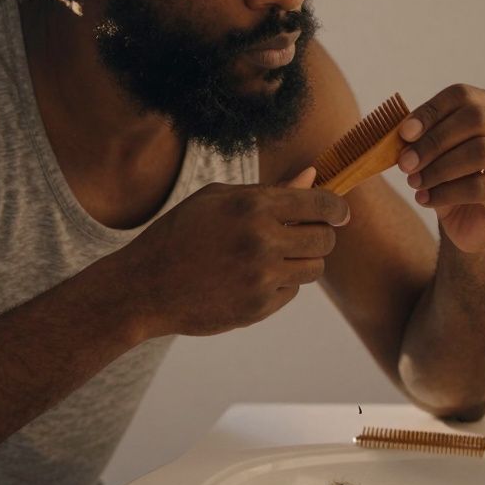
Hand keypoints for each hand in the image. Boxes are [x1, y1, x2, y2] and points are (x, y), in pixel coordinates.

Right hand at [118, 167, 349, 337]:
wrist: (144, 287)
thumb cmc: (178, 235)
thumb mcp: (217, 200)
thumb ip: (269, 190)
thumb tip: (313, 177)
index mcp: (252, 206)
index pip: (321, 204)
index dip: (337, 208)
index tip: (341, 213)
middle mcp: (261, 241)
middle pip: (325, 239)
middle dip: (320, 235)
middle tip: (302, 235)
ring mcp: (261, 277)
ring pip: (313, 269)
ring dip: (301, 261)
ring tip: (270, 256)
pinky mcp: (258, 308)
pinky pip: (290, 292)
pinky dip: (279, 284)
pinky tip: (249, 278)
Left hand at [396, 84, 484, 253]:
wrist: (471, 222)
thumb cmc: (451, 178)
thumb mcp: (430, 153)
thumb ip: (419, 138)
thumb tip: (402, 132)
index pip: (461, 95)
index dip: (430, 111)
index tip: (404, 133)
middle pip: (475, 119)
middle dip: (434, 141)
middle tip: (405, 163)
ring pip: (480, 152)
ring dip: (439, 169)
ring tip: (415, 183)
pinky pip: (480, 187)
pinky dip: (446, 193)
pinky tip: (425, 199)